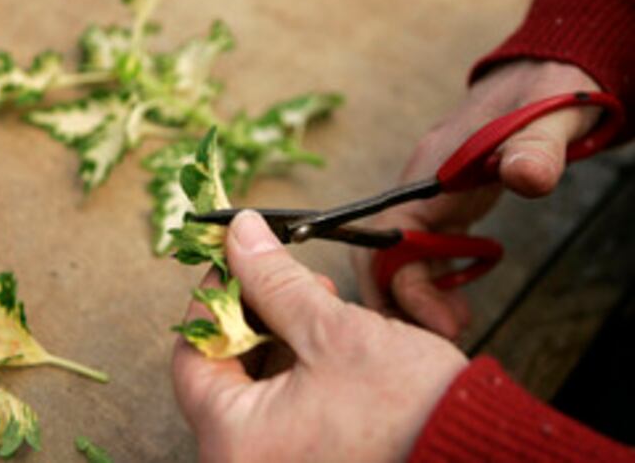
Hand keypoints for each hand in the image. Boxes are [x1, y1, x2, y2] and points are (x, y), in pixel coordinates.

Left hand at [173, 210, 466, 462]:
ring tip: (319, 306)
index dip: (213, 298)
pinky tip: (328, 343)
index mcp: (234, 440)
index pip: (193, 355)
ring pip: (254, 390)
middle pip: (223, 372)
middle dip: (255, 316)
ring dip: (279, 339)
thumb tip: (240, 234)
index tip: (237, 262)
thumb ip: (275, 281)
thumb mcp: (333, 331)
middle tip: (288, 281)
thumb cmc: (410, 408)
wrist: (481, 453)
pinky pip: (282, 411)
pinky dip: (297, 372)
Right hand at [352, 60, 601, 338]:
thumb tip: (527, 178)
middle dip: (397, 300)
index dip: (403, 283)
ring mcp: (428, 198)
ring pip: (395, 258)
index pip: (389, 235)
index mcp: (430, 171)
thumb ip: (537, 149)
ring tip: (450, 328)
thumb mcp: (550, 118)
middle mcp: (418, 188)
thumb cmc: (545, 95)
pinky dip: (429, 284)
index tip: (441, 321)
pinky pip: (420, 254)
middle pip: (379, 253)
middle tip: (437, 338)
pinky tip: (454, 303)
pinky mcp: (444, 207)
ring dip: (411, 297)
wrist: (541, 78)